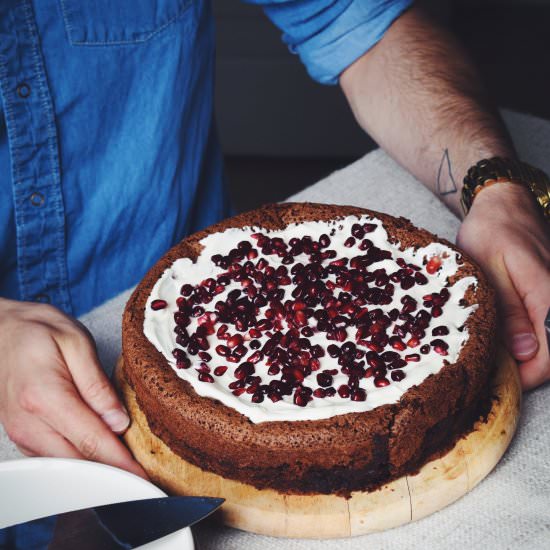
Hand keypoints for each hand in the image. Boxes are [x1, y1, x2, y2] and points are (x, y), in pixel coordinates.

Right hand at [0, 298, 145, 476]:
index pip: (91, 441)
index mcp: (45, 396)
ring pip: (64, 465)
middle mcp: (28, 422)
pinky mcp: (21, 435)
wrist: (0, 331)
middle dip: (111, 474)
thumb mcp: (76, 342)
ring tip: (124, 468)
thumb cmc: (38, 331)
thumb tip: (118, 420)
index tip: (140, 477)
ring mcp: (21, 432)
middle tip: (138, 477)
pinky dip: (77, 461)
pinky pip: (53, 457)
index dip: (120, 463)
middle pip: (77, 462)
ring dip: (94, 470)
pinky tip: (98, 456)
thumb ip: (97, 384)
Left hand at [457, 183, 549, 388]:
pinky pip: (546, 322)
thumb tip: (525, 351)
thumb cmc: (491, 232)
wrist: (504, 203)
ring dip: (529, 354)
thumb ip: (509, 310)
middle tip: (495, 371)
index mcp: (546, 294)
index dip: (528, 376)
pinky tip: (508, 337)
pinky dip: (530, 336)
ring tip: (498, 356)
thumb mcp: (488, 270)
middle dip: (527, 368)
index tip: (502, 381)